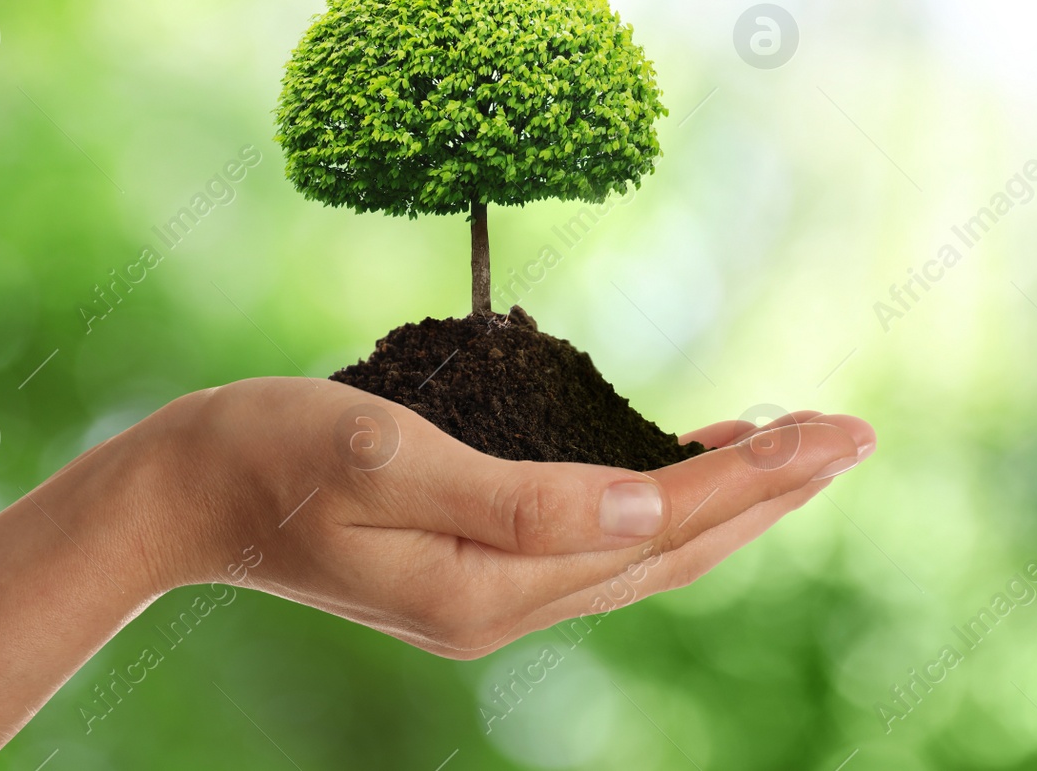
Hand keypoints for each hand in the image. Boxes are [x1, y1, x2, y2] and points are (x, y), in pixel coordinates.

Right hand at [140, 377, 875, 657]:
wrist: (184, 493)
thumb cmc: (269, 452)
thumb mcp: (382, 456)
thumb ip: (517, 496)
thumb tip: (646, 503)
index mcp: (490, 585)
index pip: (657, 524)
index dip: (753, 476)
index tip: (834, 431)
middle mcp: (504, 607)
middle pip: (671, 551)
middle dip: (769, 493)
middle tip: (851, 437)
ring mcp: (490, 596)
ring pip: (645, 553)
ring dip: (726, 501)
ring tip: (792, 450)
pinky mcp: (476, 568)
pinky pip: (600, 545)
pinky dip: (660, 503)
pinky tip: (681, 464)